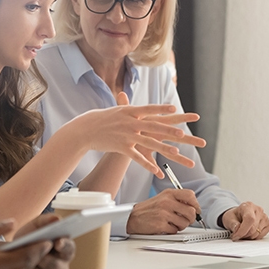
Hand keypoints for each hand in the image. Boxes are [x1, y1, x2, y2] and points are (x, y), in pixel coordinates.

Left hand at [10, 214, 75, 268]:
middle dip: (42, 258)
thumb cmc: (30, 238)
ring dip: (29, 267)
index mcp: (66, 249)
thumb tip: (56, 218)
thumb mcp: (36, 226)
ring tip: (19, 259)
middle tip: (30, 251)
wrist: (16, 251)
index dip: (64, 245)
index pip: (69, 248)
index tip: (56, 242)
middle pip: (55, 266)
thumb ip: (46, 221)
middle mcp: (62, 267)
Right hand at [70, 92, 198, 177]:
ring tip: (176, 152)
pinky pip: (137, 157)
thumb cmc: (102, 118)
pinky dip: (148, 165)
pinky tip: (156, 170)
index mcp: (130, 111)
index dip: (162, 109)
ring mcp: (126, 135)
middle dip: (169, 130)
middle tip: (182, 133)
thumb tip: (134, 97)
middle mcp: (130, 122)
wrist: (86, 129)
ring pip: (148, 143)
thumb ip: (127, 105)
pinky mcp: (122, 147)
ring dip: (163, 148)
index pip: (149, 109)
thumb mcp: (116, 110)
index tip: (174, 108)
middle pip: (153, 126)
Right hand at [126, 189, 200, 233]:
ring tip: (173, 223)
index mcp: (169, 193)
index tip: (195, 210)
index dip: (196, 204)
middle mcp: (167, 201)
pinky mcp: (161, 224)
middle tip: (185, 220)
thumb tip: (194, 208)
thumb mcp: (163, 198)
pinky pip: (175, 230)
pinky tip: (165, 227)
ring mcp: (164, 213)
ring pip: (185, 223)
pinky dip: (172, 231)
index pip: (190, 195)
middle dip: (190, 219)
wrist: (132, 217)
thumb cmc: (149, 209)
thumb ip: (177, 200)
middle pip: (191, 212)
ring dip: (181, 226)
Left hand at [221, 202, 268, 240]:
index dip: (243, 230)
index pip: (249, 219)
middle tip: (236, 235)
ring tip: (242, 233)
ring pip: (257, 233)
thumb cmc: (235, 216)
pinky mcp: (268, 224)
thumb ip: (232, 223)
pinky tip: (249, 233)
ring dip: (248, 237)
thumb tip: (237, 229)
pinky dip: (254, 237)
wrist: (239, 215)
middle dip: (243, 235)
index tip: (236, 236)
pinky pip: (261, 236)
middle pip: (253, 228)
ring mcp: (265, 217)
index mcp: (248, 206)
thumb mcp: (229, 218)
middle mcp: (258, 210)